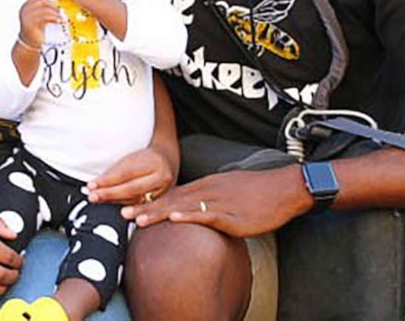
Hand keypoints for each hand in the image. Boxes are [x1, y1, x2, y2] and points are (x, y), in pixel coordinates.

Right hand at [18, 0, 61, 48]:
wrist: (30, 43)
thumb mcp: (42, 16)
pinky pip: (43, 18)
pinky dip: (53, 18)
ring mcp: (26, 17)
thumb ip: (47, 8)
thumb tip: (59, 0)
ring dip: (55, 13)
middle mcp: (25, 9)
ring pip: (43, 9)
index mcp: (28, 5)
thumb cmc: (38, 29)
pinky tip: (59, 21)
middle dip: (54, 5)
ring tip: (62, 17)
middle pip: (41, 1)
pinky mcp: (29, 24)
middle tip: (62, 10)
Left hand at [87, 145, 176, 204]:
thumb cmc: (145, 158)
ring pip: (136, 200)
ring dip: (115, 201)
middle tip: (92, 196)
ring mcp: (164, 192)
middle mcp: (162, 177)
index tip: (91, 185)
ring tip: (98, 201)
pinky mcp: (163, 203)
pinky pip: (140, 206)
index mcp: (154, 162)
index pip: (127, 173)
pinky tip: (112, 206)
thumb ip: (115, 172)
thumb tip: (93, 185)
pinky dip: (125, 205)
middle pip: (132, 188)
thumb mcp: (132, 159)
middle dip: (110, 193)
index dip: (108, 180)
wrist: (168, 160)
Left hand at [120, 167, 313, 237]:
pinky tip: (175, 218)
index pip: (171, 194)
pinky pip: (207, 215)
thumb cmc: (257, 192)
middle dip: (144, 207)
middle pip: (170, 199)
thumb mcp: (227, 192)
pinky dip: (190, 216)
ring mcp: (219, 202)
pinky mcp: (232, 215)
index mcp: (205, 186)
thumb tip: (191, 210)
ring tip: (137, 220)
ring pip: (183, 207)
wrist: (284, 188)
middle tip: (120, 214)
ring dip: (158, 213)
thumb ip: (208, 200)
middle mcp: (207, 191)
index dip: (147, 200)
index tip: (126, 206)